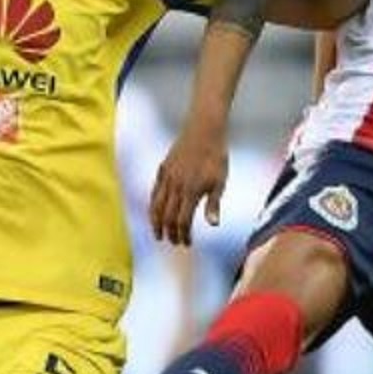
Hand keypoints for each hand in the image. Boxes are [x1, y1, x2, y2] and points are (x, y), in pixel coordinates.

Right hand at [150, 128, 228, 247]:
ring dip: (156, 222)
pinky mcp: (163, 169)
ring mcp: (167, 177)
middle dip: (169, 232)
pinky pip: (154, 191)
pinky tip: (155, 210)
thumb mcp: (220, 181)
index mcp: (191, 192)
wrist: (204, 130)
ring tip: (157, 233)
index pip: (182, 221)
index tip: (187, 243)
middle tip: (172, 242)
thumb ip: (214, 204)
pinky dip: (153, 205)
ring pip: (156, 205)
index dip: (183, 234)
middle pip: (167, 216)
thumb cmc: (216, 156)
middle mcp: (176, 187)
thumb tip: (213, 225)